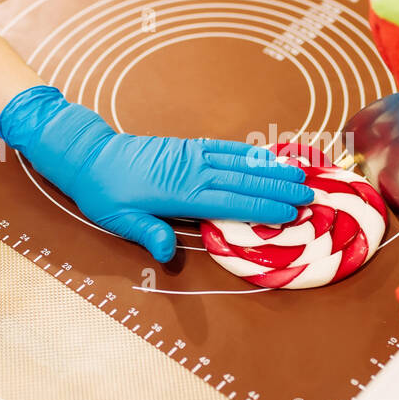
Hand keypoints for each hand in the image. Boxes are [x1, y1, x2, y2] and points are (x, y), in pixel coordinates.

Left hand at [0, 86, 314, 261]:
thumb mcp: (119, 220)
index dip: (261, 207)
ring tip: (299, 175)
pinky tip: (265, 157)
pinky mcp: (187, 146)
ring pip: (238, 162)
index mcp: (178, 194)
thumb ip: (148, 233)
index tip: (289, 212)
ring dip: (270, 169)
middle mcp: (191, 171)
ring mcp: (191, 155)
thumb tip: (168, 253)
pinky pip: (223, 148)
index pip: (229, 202)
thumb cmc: (105, 194)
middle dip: (277, 189)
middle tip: (309, 196)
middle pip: (242, 181)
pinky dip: (247, 153)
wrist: (90, 156)